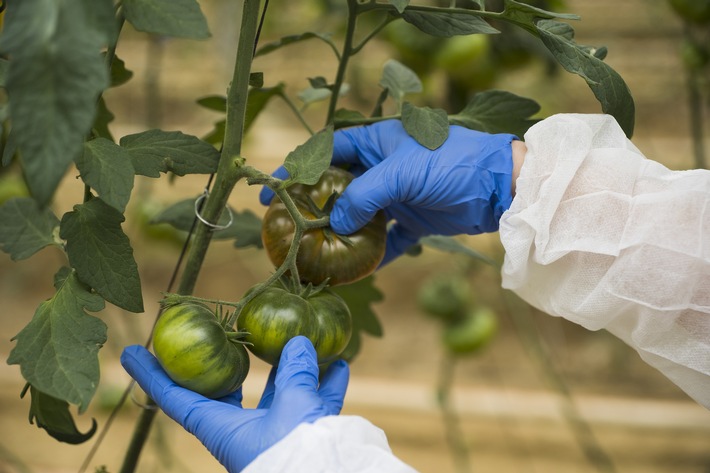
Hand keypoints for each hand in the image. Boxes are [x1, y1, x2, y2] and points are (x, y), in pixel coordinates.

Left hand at [121, 336, 348, 472]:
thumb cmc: (297, 455)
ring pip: (279, 395)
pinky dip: (325, 387)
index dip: (152, 374)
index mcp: (224, 430)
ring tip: (303, 343)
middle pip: (227, 393)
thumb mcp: (293, 406)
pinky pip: (313, 406)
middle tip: (221, 338)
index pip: (176, 398)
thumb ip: (294, 373)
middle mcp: (245, 433)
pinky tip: (339, 366)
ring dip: (293, 370)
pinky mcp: (306, 440)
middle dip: (228, 365)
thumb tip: (297, 343)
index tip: (130, 353)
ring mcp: (276, 436)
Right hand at [260, 120, 516, 264]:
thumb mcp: (400, 174)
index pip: (327, 152)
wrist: (500, 186)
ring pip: (362, 215)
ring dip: (343, 232)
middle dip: (316, 205)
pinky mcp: (417, 218)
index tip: (275, 190)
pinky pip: (390, 237)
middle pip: (340, 186)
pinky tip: (361, 268)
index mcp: (377, 143)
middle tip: (290, 226)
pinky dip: (377, 252)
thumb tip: (333, 222)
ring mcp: (400, 194)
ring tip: (318, 251)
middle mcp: (385, 167)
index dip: (298, 169)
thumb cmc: (450, 165)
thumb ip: (362, 196)